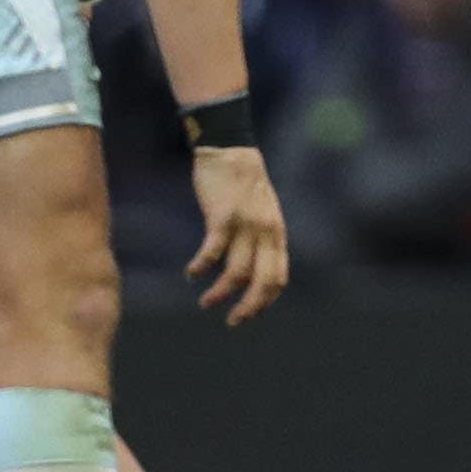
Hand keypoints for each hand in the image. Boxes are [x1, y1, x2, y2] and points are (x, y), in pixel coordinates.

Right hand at [187, 144, 290, 322]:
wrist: (229, 149)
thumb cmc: (242, 183)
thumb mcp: (263, 212)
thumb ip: (262, 238)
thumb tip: (253, 269)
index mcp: (276, 234)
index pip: (278, 278)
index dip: (264, 302)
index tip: (248, 313)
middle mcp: (265, 232)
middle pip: (262, 282)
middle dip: (248, 308)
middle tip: (232, 322)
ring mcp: (246, 225)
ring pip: (236, 274)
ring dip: (220, 293)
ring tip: (205, 302)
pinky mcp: (223, 218)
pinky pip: (212, 253)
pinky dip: (201, 268)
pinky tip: (191, 273)